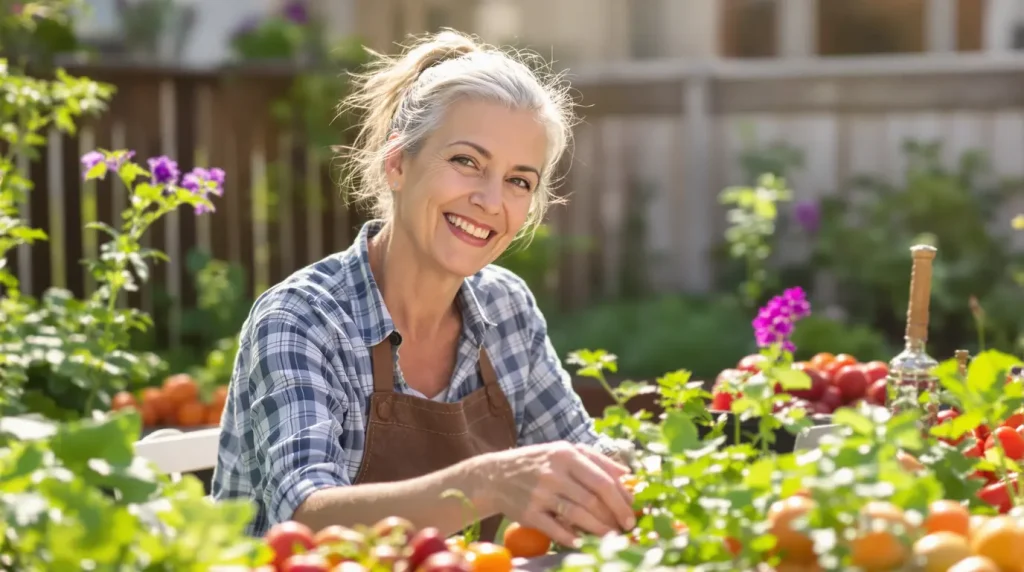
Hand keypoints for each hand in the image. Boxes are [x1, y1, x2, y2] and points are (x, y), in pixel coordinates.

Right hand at [474, 441, 635, 546]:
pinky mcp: (528, 513)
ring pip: (578, 515)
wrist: (495, 476)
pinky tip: (582, 542)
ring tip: (611, 537)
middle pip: (593, 499)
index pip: (603, 479)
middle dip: (614, 516)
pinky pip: (556, 529)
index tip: (632, 512)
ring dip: (599, 530)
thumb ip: (596, 460)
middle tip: (626, 528)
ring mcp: (540, 493)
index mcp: (566, 454)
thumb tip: (628, 475)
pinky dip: (572, 538)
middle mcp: (554, 472)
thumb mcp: (563, 452)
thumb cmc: (537, 463)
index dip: (622, 499)